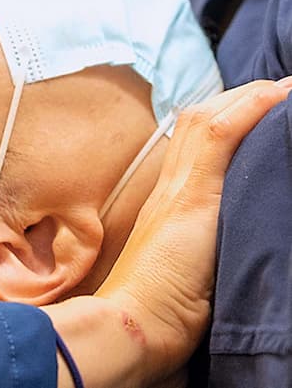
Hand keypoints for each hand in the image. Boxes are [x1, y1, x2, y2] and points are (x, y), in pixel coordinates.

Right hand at [43, 78, 291, 387]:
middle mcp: (170, 187)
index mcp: (169, 200)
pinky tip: (276, 97)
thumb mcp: (188, 266)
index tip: (262, 105)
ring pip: (207, 120)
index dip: (228, 116)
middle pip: (199, 120)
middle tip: (279, 88)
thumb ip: (201, 241)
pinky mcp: (191, 196)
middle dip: (240, 99)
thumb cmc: (159, 308)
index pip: (196, 140)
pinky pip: (218, 137)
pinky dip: (247, 111)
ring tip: (283, 88)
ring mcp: (178, 188)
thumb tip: (225, 234)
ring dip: (248, 97)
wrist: (134, 323)